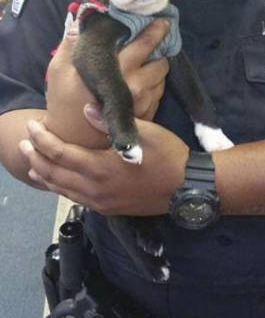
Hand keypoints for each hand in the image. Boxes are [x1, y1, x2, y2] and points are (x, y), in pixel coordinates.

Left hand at [19, 119, 188, 215]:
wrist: (186, 187)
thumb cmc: (167, 155)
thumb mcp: (145, 132)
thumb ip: (112, 122)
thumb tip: (85, 109)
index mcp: (101, 167)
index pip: (60, 153)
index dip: (42, 139)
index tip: (33, 125)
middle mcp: (95, 188)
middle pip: (54, 173)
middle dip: (36, 157)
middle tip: (24, 142)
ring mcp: (101, 202)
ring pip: (61, 190)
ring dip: (44, 174)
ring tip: (32, 162)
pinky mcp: (108, 209)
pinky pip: (75, 199)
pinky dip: (59, 188)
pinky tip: (57, 181)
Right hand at [44, 17, 169, 147]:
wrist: (73, 140)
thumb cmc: (65, 102)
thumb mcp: (61, 70)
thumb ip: (72, 42)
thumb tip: (81, 19)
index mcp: (119, 71)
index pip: (147, 43)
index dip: (157, 29)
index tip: (162, 21)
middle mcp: (137, 86)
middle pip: (162, 61)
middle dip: (158, 51)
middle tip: (150, 45)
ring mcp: (145, 103)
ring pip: (162, 77)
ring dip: (155, 68)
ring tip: (143, 65)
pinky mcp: (148, 115)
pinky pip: (159, 93)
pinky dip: (153, 85)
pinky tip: (139, 82)